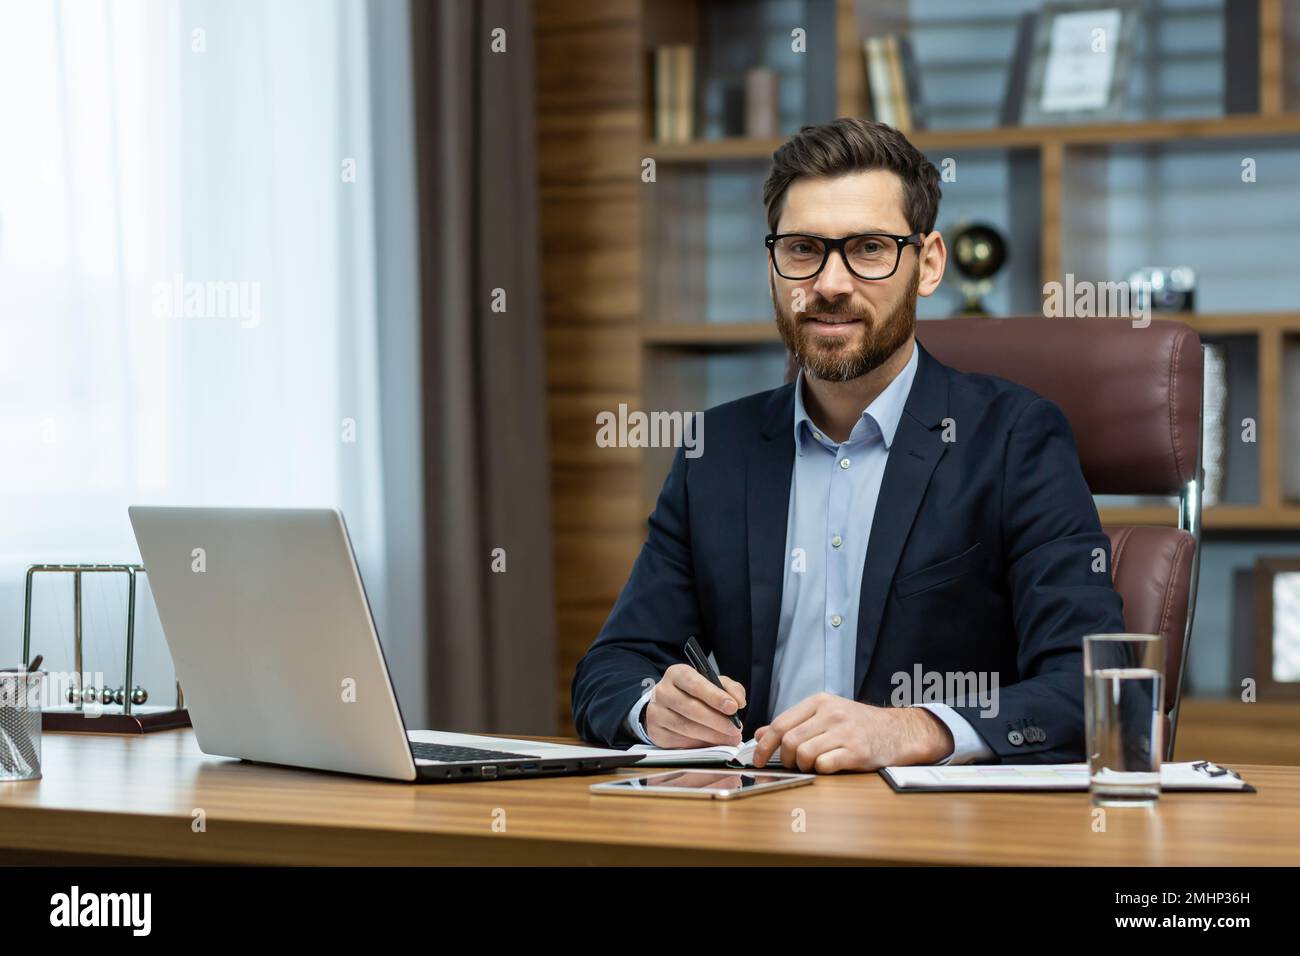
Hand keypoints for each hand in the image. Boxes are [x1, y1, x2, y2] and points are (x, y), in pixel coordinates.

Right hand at [644, 663, 745, 748]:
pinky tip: (712, 743)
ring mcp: (656, 713)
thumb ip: (730, 688)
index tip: (733, 708)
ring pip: (686, 727)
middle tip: (735, 730)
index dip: (715, 696)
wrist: (668, 705)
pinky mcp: (656, 732)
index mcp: (676, 674)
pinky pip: (680, 742)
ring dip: (711, 736)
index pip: (695, 683)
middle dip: (717, 721)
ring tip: (729, 739)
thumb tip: (739, 702)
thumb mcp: (712, 684)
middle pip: (690, 708)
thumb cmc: (694, 693)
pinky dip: (700, 744)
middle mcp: (662, 691)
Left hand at [751, 693, 952, 772]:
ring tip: (811, 766)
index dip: (765, 744)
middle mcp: (831, 713)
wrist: (897, 731)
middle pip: (790, 741)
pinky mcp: (857, 751)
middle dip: (785, 759)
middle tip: (792, 765)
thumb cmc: (857, 724)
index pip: (781, 723)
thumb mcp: (824, 715)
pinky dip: (820, 770)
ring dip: (802, 766)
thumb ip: (793, 723)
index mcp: (820, 702)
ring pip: (805, 754)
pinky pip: (825, 765)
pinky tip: (827, 766)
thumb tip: (760, 734)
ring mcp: (845, 732)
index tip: (759, 759)